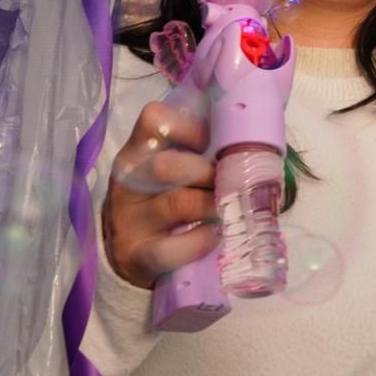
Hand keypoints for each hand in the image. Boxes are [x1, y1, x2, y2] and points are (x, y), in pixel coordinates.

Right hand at [103, 101, 217, 288]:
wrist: (127, 252)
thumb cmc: (161, 199)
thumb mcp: (169, 169)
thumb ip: (196, 149)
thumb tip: (247, 133)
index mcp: (137, 151)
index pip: (154, 120)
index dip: (192, 127)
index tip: (216, 142)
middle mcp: (128, 182)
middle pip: (167, 166)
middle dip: (208, 172)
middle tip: (229, 181)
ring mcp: (128, 220)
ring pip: (176, 204)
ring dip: (213, 205)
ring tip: (230, 208)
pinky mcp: (136, 255)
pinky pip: (170, 249)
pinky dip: (200, 241)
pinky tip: (214, 235)